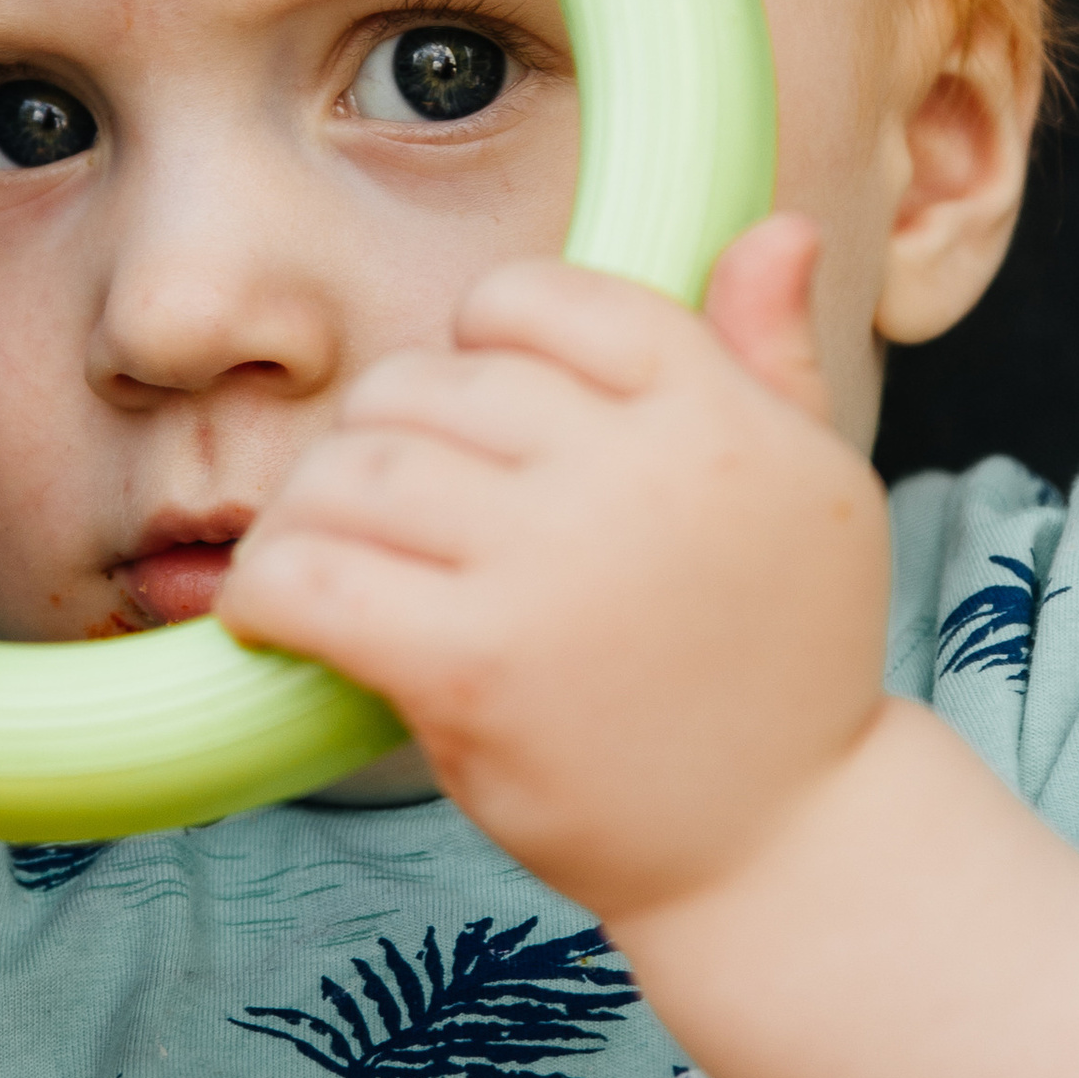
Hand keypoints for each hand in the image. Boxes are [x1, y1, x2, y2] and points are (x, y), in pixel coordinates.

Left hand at [221, 216, 890, 924]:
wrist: (785, 847)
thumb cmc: (789, 669)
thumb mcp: (811, 492)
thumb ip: (768, 358)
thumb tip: (774, 230)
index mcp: (714, 413)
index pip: (540, 299)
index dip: (479, 339)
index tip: (474, 413)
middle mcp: (633, 473)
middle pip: (426, 384)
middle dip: (385, 437)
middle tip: (389, 510)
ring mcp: (547, 568)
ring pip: (355, 468)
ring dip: (314, 511)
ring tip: (330, 561)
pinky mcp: (471, 667)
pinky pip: (313, 578)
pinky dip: (267, 589)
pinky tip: (276, 614)